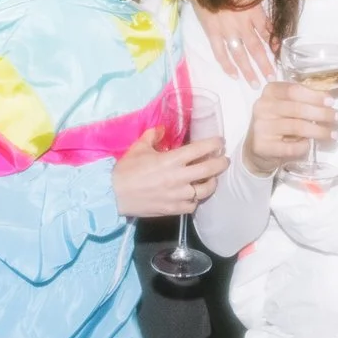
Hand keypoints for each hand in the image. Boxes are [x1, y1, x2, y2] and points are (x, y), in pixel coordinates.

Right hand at [111, 129, 227, 217]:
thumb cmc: (126, 170)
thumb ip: (153, 135)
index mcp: (172, 160)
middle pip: (210, 170)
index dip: (214, 144)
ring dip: (212, 183)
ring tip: (211, 179)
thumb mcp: (139, 147)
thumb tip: (163, 129)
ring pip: (205, 190)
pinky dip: (196, 200)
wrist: (114, 195)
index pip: (201, 149)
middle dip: (221, 163)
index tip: (220, 142)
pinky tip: (194, 195)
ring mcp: (177, 195)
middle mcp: (179, 177)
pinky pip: (192, 205)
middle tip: (223, 160)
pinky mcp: (173, 209)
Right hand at [197, 0, 276, 82]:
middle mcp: (242, 24)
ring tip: (254, 83)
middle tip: (271, 78)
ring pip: (239, 54)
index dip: (274, 45)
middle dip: (264, 65)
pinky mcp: (211, 32)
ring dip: (248, 70)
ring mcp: (226, 30)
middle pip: (256, 48)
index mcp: (253, 11)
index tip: (280, 57)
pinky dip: (226, 64)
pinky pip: (220, 52)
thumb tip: (272, 7)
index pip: (267, 32)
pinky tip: (233, 75)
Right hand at [242, 79, 337, 176]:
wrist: (256, 147)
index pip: (293, 90)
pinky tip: (310, 145)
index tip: (331, 101)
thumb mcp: (286, 106)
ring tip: (333, 134)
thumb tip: (328, 100)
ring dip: (319, 131)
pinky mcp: (262, 146)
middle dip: (322, 114)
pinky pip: (291, 147)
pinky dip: (304, 146)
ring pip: (297, 127)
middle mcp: (262, 107)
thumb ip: (303, 100)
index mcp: (270, 92)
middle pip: (297, 108)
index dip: (314, 95)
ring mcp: (261, 127)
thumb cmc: (278, 122)